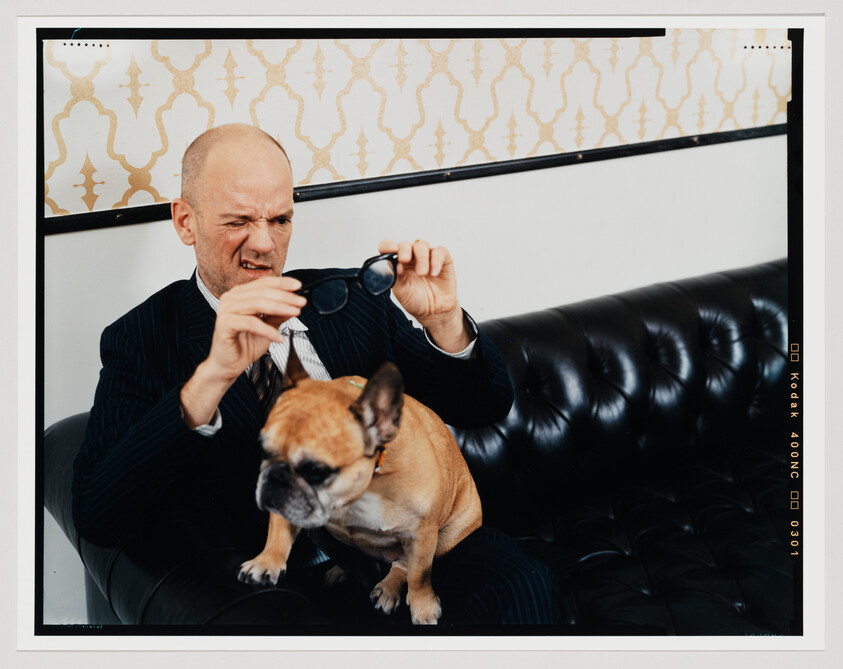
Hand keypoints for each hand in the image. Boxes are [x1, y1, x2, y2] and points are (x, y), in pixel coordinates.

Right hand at [180, 276, 304, 426]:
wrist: (229, 365)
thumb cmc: (246, 344)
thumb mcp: (269, 326)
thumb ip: (279, 314)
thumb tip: (296, 303)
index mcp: (240, 294)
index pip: (263, 283)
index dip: (282, 283)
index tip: (299, 286)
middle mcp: (231, 298)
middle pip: (262, 292)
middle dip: (285, 297)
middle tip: (301, 302)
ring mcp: (226, 310)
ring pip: (257, 304)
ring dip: (280, 308)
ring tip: (296, 313)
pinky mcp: (224, 324)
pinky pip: (251, 323)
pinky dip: (268, 330)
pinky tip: (280, 337)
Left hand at [377, 239, 472, 352]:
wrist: (434, 312)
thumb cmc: (416, 300)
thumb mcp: (402, 291)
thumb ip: (396, 277)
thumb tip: (394, 264)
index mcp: (397, 263)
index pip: (389, 248)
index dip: (388, 246)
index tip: (390, 250)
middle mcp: (411, 258)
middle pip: (405, 244)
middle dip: (404, 250)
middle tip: (405, 260)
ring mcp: (427, 257)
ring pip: (421, 245)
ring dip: (421, 258)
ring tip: (422, 273)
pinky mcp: (442, 260)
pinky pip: (439, 251)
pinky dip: (436, 260)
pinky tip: (434, 273)